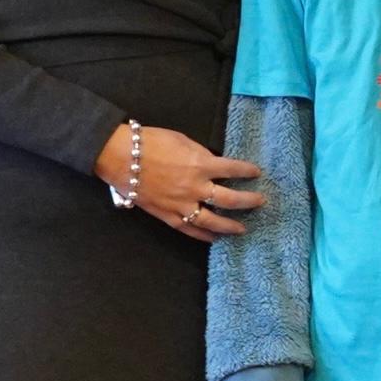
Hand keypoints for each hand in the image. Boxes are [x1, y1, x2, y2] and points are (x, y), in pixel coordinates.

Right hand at [97, 123, 260, 240]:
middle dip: (248, 201)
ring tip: (243, 229)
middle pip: (229, 200)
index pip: (234, 169)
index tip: (257, 173)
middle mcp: (195, 187)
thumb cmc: (151, 142)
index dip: (247, 171)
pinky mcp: (166, 215)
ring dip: (229, 226)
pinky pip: (188, 229)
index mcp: (201, 164)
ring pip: (211, 221)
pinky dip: (202, 236)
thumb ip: (201, 155)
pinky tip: (214, 239)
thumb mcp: (183, 141)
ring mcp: (180, 204)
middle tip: (260, 202)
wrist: (119, 156)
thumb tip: (214, 164)